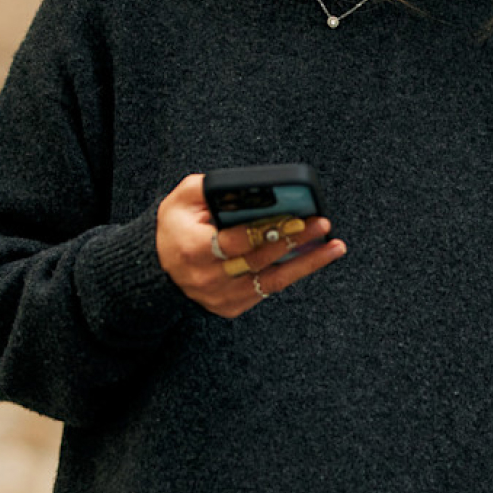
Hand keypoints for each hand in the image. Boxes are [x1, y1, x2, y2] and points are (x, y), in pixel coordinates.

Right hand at [155, 174, 346, 318]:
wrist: (158, 265)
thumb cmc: (176, 226)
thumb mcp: (182, 199)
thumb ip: (212, 188)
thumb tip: (250, 186)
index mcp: (193, 249)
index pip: (237, 241)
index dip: (268, 230)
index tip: (296, 216)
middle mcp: (207, 278)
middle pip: (260, 261)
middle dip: (294, 241)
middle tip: (322, 224)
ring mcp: (220, 296)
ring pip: (271, 282)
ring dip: (306, 264)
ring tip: (335, 247)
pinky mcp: (231, 307)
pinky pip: (268, 290)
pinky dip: (293, 273)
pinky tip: (315, 258)